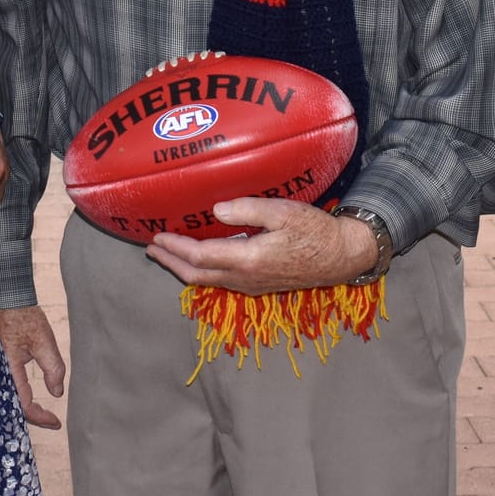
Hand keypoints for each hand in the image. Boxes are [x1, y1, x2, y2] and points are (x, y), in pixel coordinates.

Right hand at [0, 304, 65, 429]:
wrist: (7, 298)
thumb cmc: (24, 317)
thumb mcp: (45, 342)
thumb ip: (53, 369)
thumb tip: (57, 393)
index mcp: (9, 369)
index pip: (24, 405)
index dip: (40, 417)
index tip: (56, 423)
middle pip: (13, 406)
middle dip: (32, 417)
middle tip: (51, 421)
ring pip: (8, 397)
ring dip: (24, 407)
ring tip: (42, 413)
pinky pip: (6, 386)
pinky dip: (17, 395)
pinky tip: (28, 397)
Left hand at [145, 198, 377, 294]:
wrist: (342, 257)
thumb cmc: (316, 231)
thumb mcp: (283, 212)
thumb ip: (247, 210)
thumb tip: (216, 210)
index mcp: (248, 259)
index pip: (200, 256)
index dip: (175, 248)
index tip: (157, 236)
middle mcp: (246, 278)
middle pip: (197, 275)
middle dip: (171, 263)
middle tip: (152, 249)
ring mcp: (252, 285)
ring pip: (208, 281)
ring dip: (184, 268)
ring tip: (168, 255)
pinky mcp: (260, 286)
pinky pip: (222, 282)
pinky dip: (203, 271)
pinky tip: (201, 260)